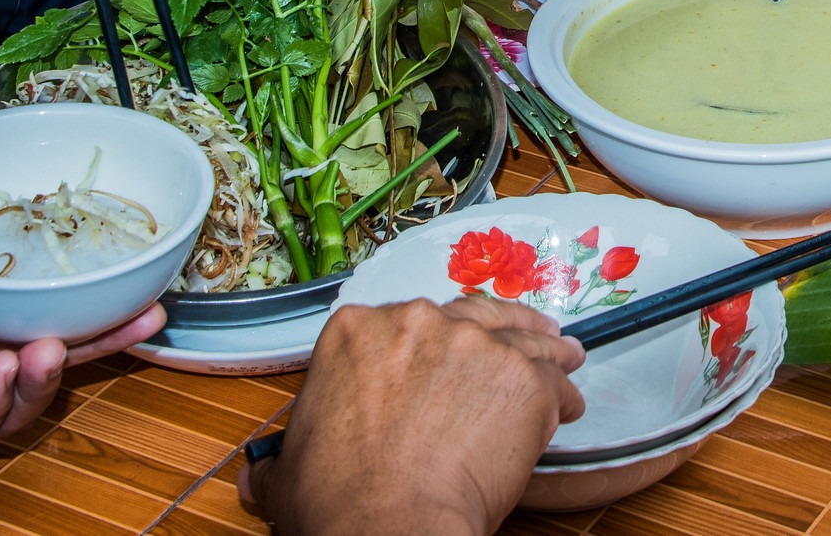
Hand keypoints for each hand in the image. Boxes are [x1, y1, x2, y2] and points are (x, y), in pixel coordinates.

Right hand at [242, 299, 585, 535]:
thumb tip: (262, 476)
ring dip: (543, 348)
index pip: (405, 321)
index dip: (430, 343)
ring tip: (562, 357)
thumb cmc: (341, 501)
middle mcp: (416, 321)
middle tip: (508, 350)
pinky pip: (554, 379)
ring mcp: (475, 344)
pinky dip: (563, 392)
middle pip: (468, 315)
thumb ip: (286, 456)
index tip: (441, 359)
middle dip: (492, 332)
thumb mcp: (290, 469)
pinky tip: (568, 405)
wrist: (387, 524)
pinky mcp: (522, 378)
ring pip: (521, 335)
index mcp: (355, 330)